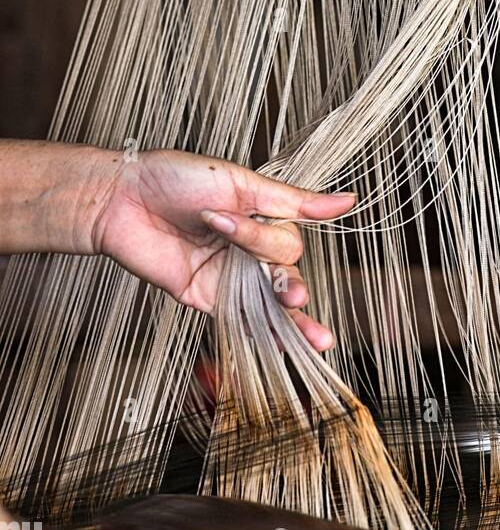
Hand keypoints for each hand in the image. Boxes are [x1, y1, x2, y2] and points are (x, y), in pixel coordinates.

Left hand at [91, 148, 353, 349]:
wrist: (122, 200)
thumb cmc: (176, 179)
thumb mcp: (240, 181)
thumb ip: (292, 200)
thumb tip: (347, 201)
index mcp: (261, 216)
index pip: (289, 238)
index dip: (266, 236)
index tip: (228, 220)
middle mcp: (248, 248)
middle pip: (284, 268)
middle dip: (277, 271)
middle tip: (257, 263)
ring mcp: (229, 275)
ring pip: (274, 302)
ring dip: (297, 320)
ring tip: (317, 337)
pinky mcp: (206, 299)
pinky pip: (243, 322)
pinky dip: (269, 337)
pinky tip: (295, 350)